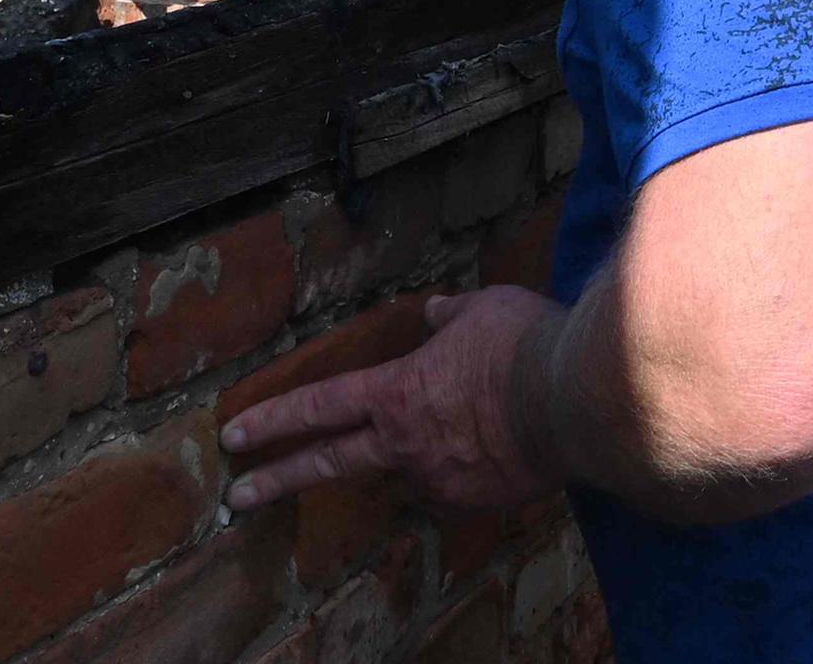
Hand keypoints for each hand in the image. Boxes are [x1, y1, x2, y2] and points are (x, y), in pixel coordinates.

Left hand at [220, 287, 564, 513]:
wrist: (578, 401)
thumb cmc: (526, 346)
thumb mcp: (484, 309)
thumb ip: (451, 316)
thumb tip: (434, 313)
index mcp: (398, 393)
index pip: (320, 405)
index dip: (273, 419)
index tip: (233, 435)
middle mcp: (407, 444)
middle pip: (329, 463)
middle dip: (276, 480)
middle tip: (236, 498)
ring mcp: (441, 479)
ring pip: (415, 469)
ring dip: (429, 453)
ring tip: (477, 423)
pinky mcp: (479, 502)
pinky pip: (461, 484)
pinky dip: (468, 468)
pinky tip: (500, 448)